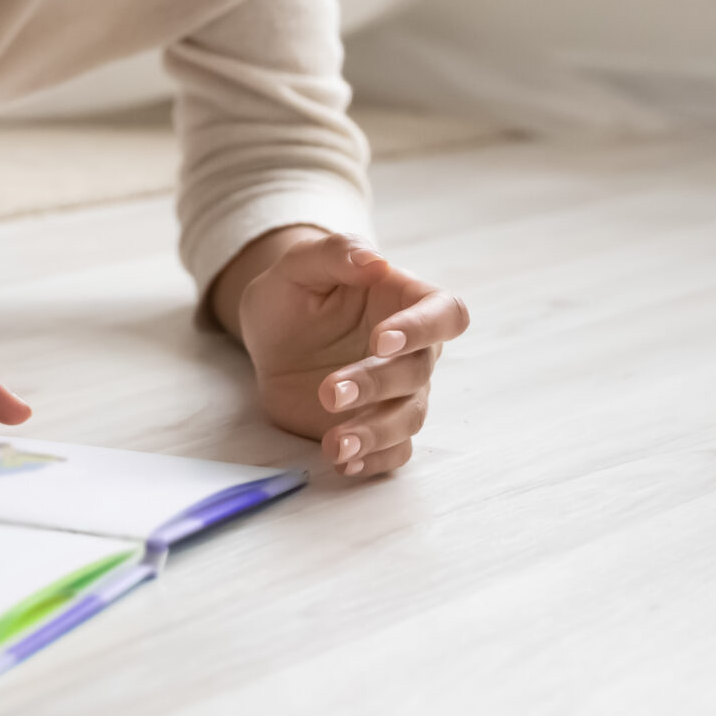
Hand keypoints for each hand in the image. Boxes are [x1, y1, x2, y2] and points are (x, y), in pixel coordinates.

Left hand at [219, 228, 469, 479]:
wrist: (270, 335)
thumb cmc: (294, 291)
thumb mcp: (299, 264)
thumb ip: (335, 253)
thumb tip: (373, 260)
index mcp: (406, 302)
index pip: (445, 313)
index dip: (423, 329)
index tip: (382, 339)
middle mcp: (413, 351)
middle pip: (418, 372)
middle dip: (376, 384)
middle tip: (329, 391)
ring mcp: (396, 393)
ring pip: (408, 418)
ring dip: (375, 432)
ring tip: (335, 443)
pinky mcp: (374, 426)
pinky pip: (392, 452)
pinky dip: (373, 460)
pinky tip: (343, 461)